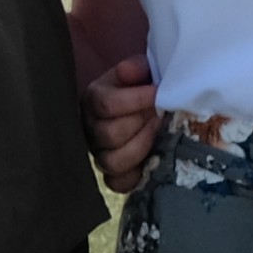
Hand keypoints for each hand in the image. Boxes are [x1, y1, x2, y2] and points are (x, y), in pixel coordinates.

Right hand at [82, 55, 159, 192]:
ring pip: (111, 162)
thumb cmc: (141, 88)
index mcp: (93, 100)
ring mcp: (99, 154)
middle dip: (141, 124)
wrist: (145, 107)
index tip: (158, 93)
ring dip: (141, 148)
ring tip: (158, 133)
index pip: (107, 104)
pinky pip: (117, 184)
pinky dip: (134, 176)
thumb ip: (135, 68)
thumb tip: (128, 72)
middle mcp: (91, 128)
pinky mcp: (112, 175)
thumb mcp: (139, 72)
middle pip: (109, 134)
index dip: (136, 99)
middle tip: (160, 114)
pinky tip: (150, 160)